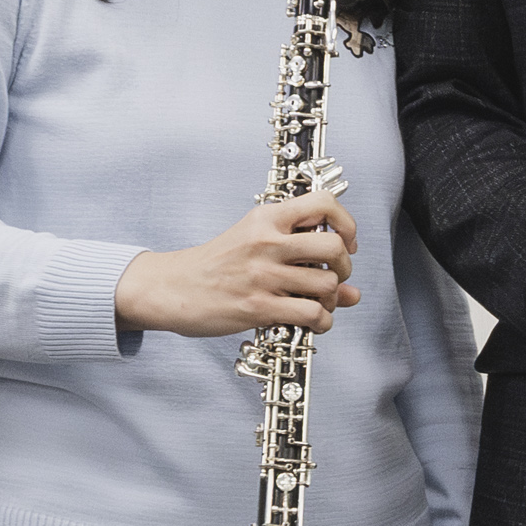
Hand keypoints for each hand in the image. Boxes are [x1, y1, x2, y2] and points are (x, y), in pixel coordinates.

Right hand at [114, 190, 359, 338]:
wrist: (172, 288)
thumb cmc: (215, 265)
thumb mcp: (254, 243)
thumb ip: (301, 256)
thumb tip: (353, 291)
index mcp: (266, 218)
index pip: (323, 203)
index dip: (346, 223)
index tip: (346, 242)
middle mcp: (266, 242)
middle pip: (334, 246)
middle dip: (345, 266)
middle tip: (335, 276)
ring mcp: (263, 274)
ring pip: (327, 284)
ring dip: (332, 299)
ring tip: (318, 302)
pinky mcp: (258, 306)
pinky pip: (312, 314)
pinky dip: (322, 322)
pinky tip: (313, 321)